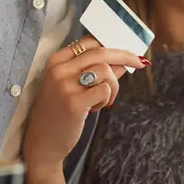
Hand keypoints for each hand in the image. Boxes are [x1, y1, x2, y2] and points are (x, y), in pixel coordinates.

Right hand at [21, 36, 146, 172]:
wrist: (43, 141)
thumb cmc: (60, 111)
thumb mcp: (72, 85)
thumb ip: (96, 69)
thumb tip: (123, 59)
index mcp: (56, 61)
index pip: (89, 42)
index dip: (111, 45)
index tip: (127, 51)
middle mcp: (59, 70)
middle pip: (101, 52)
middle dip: (125, 56)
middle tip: (140, 63)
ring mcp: (65, 86)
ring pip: (105, 70)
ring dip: (113, 85)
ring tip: (104, 99)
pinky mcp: (75, 102)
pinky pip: (105, 89)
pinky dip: (107, 98)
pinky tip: (95, 108)